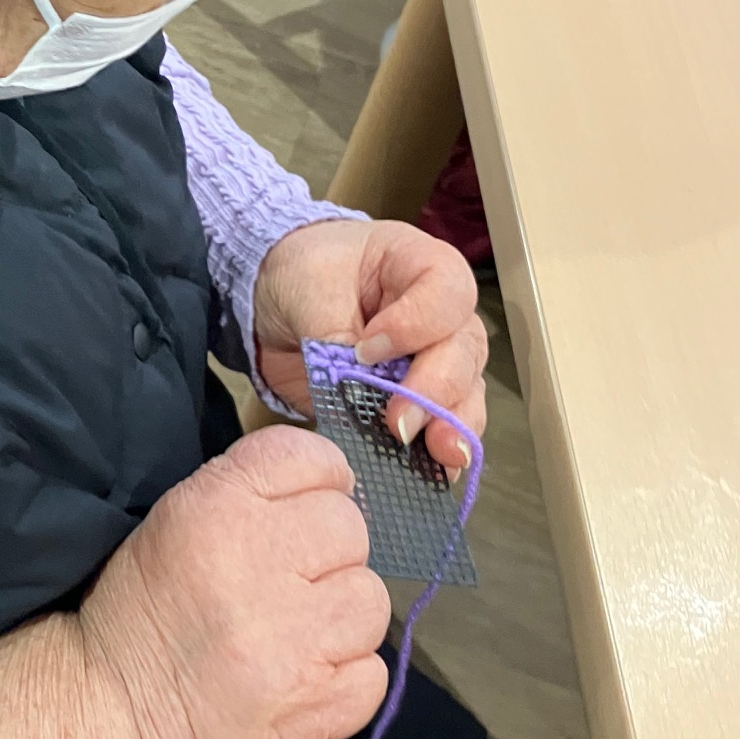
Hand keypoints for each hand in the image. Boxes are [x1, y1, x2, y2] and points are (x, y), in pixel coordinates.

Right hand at [81, 428, 389, 738]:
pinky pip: (372, 672)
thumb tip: (325, 489)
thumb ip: (247, 492)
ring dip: (341, 616)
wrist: (115, 716)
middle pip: (349, 528)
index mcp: (218, 507)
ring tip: (298, 633)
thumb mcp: (174, 520)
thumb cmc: (141, 611)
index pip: (311, 458)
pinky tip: (304, 678)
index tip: (303, 509)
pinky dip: (346, 677)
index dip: (318, 480)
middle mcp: (261, 562)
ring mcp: (295, 640)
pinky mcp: (315, 705)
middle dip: (327, 552)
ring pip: (370, 599)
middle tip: (291, 581)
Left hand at [253, 217, 486, 471]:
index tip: (366, 348)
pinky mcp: (416, 400)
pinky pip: (444, 425)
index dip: (416, 325)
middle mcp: (441, 314)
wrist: (273, 303)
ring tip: (435, 455)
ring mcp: (435, 359)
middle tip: (399, 422)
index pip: (448, 294)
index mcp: (419, 266)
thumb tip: (362, 388)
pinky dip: (440, 451)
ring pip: (466, 393)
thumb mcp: (309, 289)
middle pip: (465, 351)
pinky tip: (433, 472)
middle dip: (436, 391)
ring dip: (451, 426)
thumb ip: (337, 336)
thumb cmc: (300, 274)